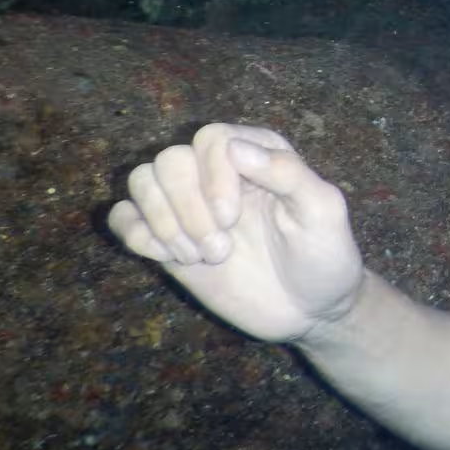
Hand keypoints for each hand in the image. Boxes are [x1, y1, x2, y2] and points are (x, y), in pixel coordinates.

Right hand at [108, 123, 364, 342]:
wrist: (311, 310)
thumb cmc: (325, 256)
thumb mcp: (323, 212)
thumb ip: (288, 173)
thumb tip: (234, 147)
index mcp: (258, 153)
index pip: (211, 139)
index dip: (212, 176)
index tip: (232, 218)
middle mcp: (219, 172)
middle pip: (169, 160)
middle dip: (188, 208)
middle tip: (221, 248)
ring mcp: (190, 205)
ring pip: (142, 182)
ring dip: (164, 224)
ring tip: (202, 256)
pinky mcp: (168, 238)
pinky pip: (124, 218)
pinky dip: (138, 236)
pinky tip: (174, 259)